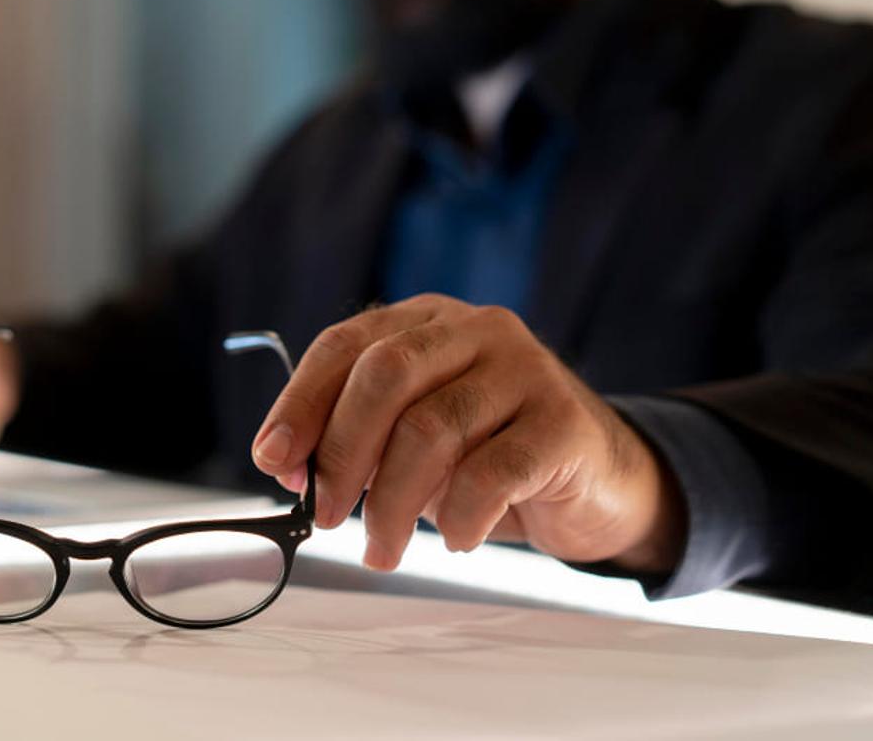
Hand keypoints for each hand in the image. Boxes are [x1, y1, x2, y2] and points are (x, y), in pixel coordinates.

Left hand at [249, 295, 684, 573]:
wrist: (599, 481)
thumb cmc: (488, 456)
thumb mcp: (412, 439)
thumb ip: (354, 438)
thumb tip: (285, 465)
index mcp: (425, 322)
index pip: (344, 345)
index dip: (300, 403)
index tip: (273, 462)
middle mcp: (475, 329)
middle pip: (385, 375)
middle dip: (341, 451)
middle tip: (325, 515)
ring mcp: (526, 369)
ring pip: (432, 427)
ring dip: (390, 502)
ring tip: (381, 549)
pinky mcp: (565, 421)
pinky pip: (492, 472)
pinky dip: (458, 516)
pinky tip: (455, 538)